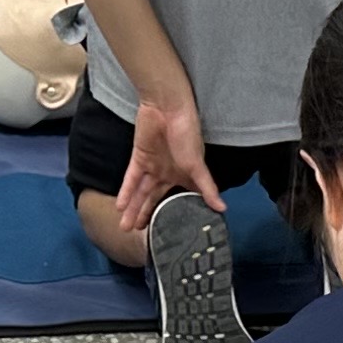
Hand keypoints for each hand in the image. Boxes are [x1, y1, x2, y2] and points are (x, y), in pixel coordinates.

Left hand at [110, 94, 223, 237]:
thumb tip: (222, 209)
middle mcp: (169, 173)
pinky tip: (120, 206)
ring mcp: (153, 166)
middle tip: (139, 235)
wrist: (167, 107)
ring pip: (141, 193)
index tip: (169, 233)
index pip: (180, 200)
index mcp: (185, 176)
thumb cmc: (188, 133)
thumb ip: (207, 188)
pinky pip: (131, 179)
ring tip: (125, 227)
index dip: (174, 215)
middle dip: (148, 216)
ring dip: (134, 208)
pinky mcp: (139, 158)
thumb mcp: (198, 165)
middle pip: (156, 200)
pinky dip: (125, 192)